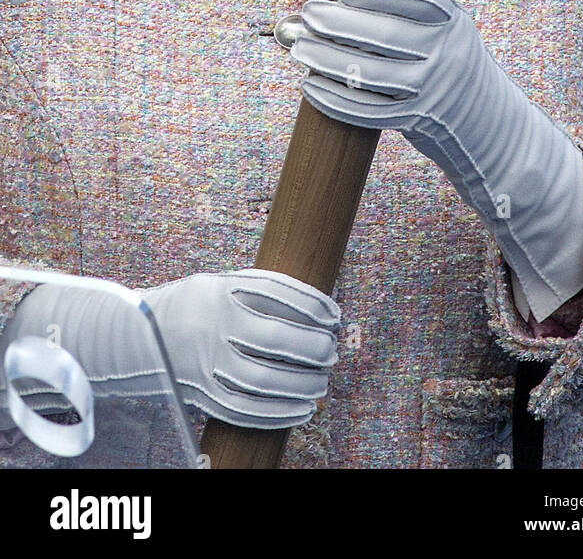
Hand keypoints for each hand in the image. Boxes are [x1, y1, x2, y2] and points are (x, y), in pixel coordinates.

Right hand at [0, 269, 340, 429]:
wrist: (134, 337)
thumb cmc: (191, 306)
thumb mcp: (218, 284)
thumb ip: (258, 292)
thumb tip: (315, 309)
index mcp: (217, 293)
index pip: (276, 295)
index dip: (312, 306)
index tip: (334, 315)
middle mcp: (211, 328)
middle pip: (274, 340)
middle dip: (312, 347)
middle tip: (332, 350)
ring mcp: (205, 365)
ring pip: (263, 380)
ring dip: (301, 384)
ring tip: (322, 381)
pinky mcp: (203, 396)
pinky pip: (247, 411)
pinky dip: (280, 413)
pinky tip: (302, 408)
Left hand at [291, 0, 582, 322]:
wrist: (493, 128)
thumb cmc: (453, 69)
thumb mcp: (442, 35)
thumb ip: (399, 15)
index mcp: (456, 23)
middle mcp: (449, 55)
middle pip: (386, 35)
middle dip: (340, 23)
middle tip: (308, 14)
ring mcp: (434, 92)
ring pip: (371, 73)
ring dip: (327, 59)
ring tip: (300, 47)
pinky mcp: (418, 122)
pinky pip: (368, 110)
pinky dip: (334, 98)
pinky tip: (311, 85)